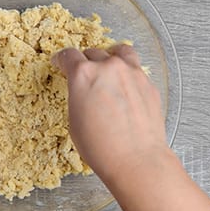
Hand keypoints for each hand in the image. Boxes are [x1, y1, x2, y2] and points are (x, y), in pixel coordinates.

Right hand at [53, 44, 209, 210]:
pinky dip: (128, 73)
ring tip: (109, 67)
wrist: (136, 158)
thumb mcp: (75, 119)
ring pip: (119, 52)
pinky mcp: (148, 82)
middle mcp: (109, 66)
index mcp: (84, 74)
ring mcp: (132, 72)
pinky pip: (135, 69)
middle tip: (85, 74)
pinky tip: (127, 87)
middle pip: (93, 53)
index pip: (69, 55)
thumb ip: (79, 94)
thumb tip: (84, 90)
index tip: (61, 62)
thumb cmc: (100, 146)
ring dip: (111, 57)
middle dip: (86, 62)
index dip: (62, 59)